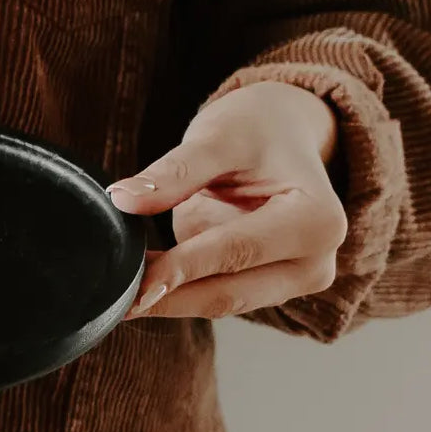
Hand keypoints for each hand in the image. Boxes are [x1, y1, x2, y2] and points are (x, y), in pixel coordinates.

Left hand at [108, 82, 346, 319]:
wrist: (282, 134)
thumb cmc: (257, 130)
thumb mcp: (219, 137)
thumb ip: (174, 172)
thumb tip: (123, 200)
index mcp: (317, 221)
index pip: (236, 251)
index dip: (181, 270)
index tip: (135, 284)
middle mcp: (315, 262)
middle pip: (229, 292)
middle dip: (168, 297)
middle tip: (113, 298)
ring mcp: (291, 281)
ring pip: (218, 302)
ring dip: (166, 299)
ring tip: (117, 290)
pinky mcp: (263, 287)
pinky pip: (212, 295)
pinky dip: (175, 292)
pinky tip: (138, 283)